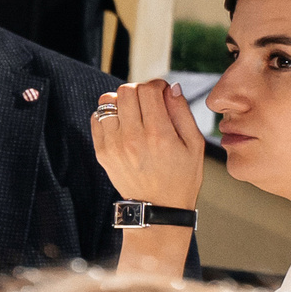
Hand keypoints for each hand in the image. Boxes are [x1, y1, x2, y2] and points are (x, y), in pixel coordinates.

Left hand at [91, 79, 204, 208]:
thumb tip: (170, 87)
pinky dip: (107, 115)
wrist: (158, 207)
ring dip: (121, 100)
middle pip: (126, 91)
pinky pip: (96, 119)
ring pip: (107, 102)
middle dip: (139, 89)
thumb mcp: (194, 144)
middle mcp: (132, 138)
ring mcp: (113, 145)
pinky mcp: (102, 153)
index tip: (162, 92)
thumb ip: (182, 112)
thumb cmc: (182, 175)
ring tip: (134, 111)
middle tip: (148, 100)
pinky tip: (122, 123)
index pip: (148, 90)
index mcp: (159, 134)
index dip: (157, 84)